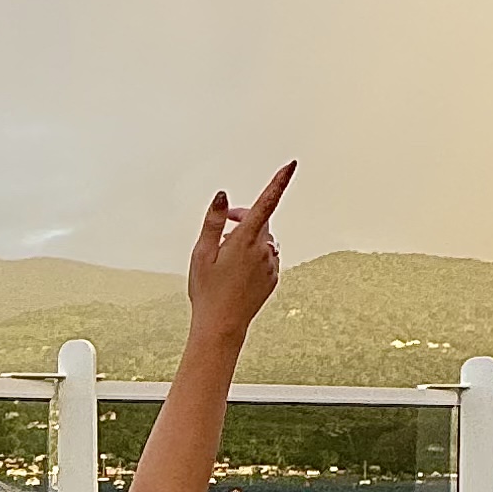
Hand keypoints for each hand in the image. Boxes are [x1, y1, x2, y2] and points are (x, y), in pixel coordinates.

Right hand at [185, 161, 293, 344]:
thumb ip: (214, 222)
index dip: (278, 182)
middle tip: (222, 230)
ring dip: (248, 240)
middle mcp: (263, 251)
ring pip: (263, 241)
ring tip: (225, 259)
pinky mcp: (273, 278)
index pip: (266, 203)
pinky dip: (254, 257)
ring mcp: (271, 265)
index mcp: (245, 241)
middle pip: (261, 221)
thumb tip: (224, 196)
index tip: (291, 165)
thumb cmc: (207, 291)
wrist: (222, 325)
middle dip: (244, 218)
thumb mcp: (201, 253)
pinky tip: (236, 273)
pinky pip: (266, 258)